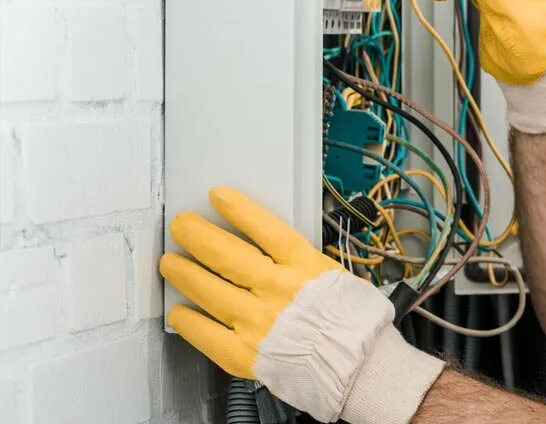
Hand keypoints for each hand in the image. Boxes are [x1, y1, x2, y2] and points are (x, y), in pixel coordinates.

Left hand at [160, 187, 442, 423]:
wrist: (357, 365)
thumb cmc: (351, 322)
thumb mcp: (333, 274)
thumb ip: (299, 262)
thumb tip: (270, 248)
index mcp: (304, 267)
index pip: (265, 229)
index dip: (238, 210)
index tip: (218, 196)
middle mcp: (278, 289)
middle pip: (227, 255)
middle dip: (197, 236)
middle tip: (181, 225)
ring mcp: (258, 321)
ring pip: (209, 290)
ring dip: (184, 272)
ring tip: (170, 262)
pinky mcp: (245, 353)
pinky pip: (206, 333)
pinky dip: (188, 320)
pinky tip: (179, 310)